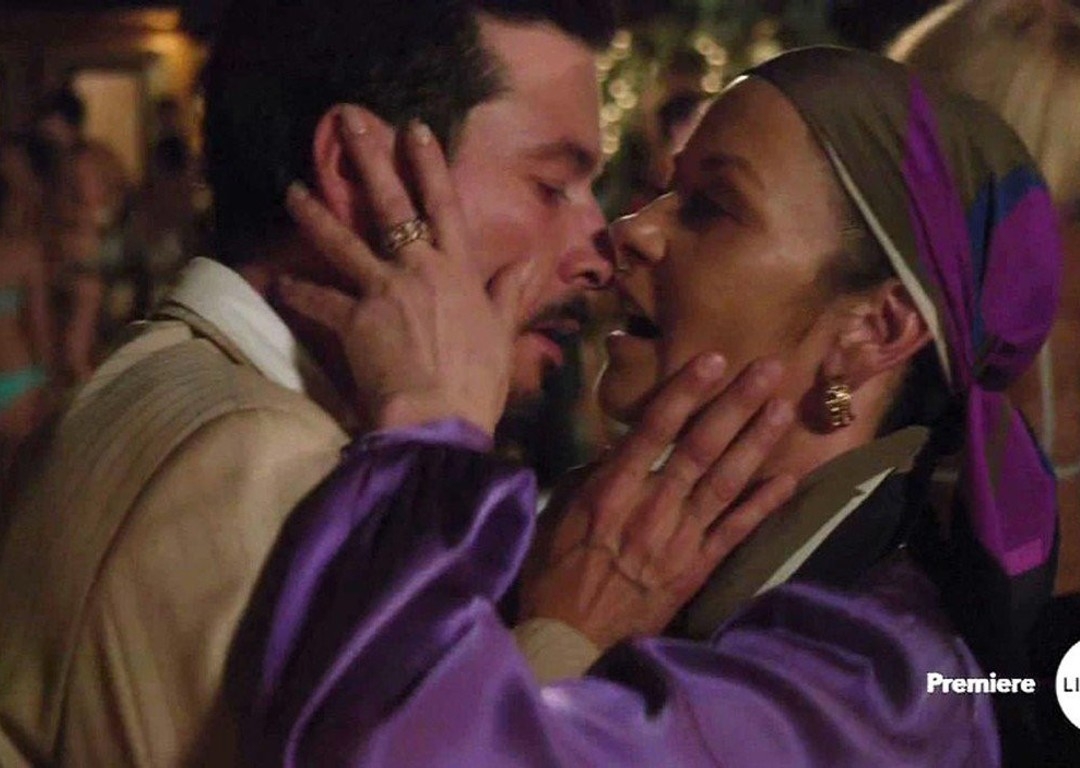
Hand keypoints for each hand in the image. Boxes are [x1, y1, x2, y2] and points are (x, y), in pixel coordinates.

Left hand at [278, 106, 539, 435]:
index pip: (444, 206)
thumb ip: (511, 291)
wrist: (440, 418)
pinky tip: (275, 281)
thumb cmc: (478, 381)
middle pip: (392, 206)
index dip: (430, 165)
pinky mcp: (354, 319)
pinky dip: (298, 292)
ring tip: (291, 190)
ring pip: (343, 242)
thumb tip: (533, 260)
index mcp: (459, 271)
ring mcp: (384, 290)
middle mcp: (420, 269)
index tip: (414, 130)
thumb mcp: (503, 332)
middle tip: (349, 122)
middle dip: (371, 160)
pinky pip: (319, 299)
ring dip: (315, 214)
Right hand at [519, 354, 796, 650]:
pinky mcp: (697, 568)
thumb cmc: (554, 570)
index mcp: (613, 490)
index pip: (655, 429)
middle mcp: (653, 508)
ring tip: (784, 407)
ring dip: (757, 441)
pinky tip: (788, 478)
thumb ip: (595, 476)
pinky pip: (736, 531)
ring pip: (727, 482)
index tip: (713, 358)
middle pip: (701, 447)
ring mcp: (680, 539)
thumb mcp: (561, 512)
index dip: (686, 391)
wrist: (568, 637)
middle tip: (770, 367)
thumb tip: (624, 447)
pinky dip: (763, 505)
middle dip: (737, 404)